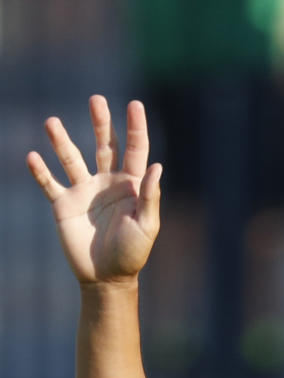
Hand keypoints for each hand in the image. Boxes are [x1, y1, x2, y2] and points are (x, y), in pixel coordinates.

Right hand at [27, 96, 161, 285]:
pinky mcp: (63, 205)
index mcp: (130, 185)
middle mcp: (106, 182)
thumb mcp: (146, 226)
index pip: (135, 150)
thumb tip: (157, 167)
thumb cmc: (132, 254)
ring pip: (71, 158)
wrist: (106, 278)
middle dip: (101, 122)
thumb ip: (150, 197)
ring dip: (61, 141)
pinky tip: (32, 157)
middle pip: (104, 145)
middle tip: (96, 100)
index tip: (134, 104)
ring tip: (51, 122)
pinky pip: (49, 184)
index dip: (135, 127)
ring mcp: (83, 191)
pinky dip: (40, 172)